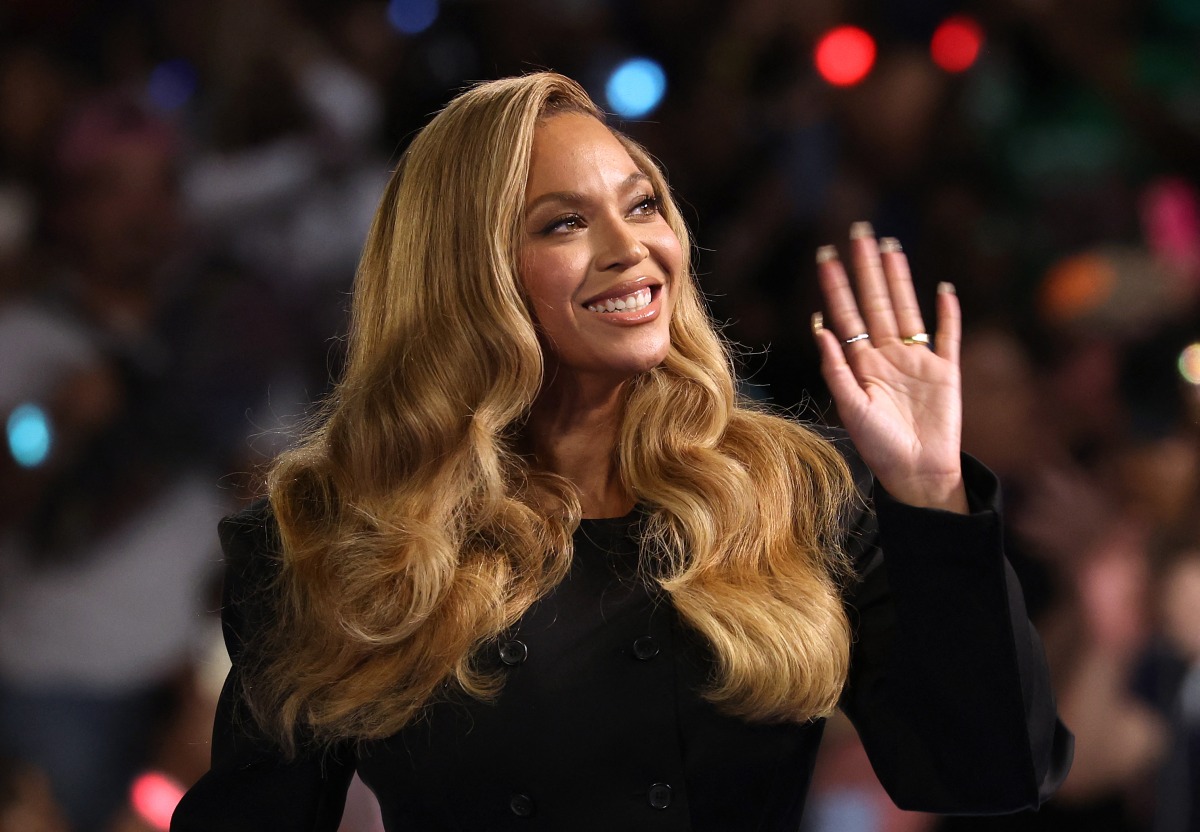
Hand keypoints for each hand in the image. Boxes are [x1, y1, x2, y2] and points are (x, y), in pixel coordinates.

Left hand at [812, 223, 966, 512]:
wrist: (919, 474)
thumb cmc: (879, 449)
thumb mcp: (852, 409)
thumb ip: (837, 369)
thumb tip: (820, 328)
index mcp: (862, 364)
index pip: (846, 315)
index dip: (837, 285)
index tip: (825, 255)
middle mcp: (888, 356)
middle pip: (875, 302)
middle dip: (866, 268)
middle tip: (858, 232)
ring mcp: (918, 361)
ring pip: (907, 309)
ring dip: (899, 279)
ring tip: (891, 247)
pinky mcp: (947, 372)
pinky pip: (948, 336)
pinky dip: (947, 314)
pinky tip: (943, 289)